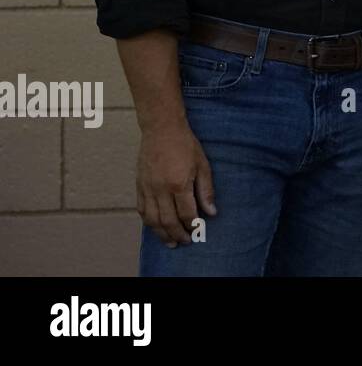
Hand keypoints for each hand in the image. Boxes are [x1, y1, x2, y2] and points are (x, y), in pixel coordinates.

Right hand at [136, 123, 215, 247]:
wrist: (162, 129)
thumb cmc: (185, 145)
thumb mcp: (203, 165)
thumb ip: (206, 190)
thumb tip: (212, 212)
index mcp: (179, 184)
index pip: (186, 213)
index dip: (192, 225)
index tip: (197, 231)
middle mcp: (161, 189)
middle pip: (167, 221)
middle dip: (177, 234)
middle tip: (185, 242)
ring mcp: (148, 188)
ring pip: (151, 219)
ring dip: (161, 233)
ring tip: (170, 241)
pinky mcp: (139, 185)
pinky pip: (141, 209)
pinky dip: (148, 221)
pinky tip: (155, 226)